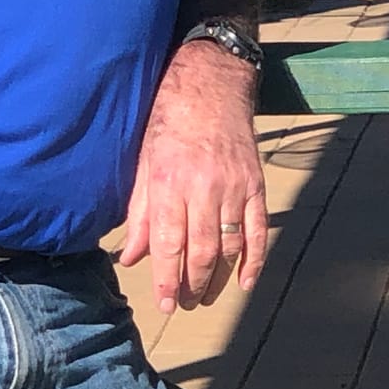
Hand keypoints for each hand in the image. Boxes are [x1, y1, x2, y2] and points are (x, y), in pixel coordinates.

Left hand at [117, 41, 266, 313]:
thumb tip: (130, 258)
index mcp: (170, 183)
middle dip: (192, 286)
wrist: (211, 84)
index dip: (167, 280)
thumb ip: (138, 214)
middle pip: (201, 252)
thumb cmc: (169, 121)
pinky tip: (245, 283)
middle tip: (185, 304)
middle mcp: (203, 188)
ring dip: (219, 279)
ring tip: (206, 297)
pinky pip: (258, 230)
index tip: (165, 304)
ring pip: (229, 247)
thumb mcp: (144, 164)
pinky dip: (255, 260)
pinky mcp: (255, 184)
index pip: (169, 244)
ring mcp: (234, 187)